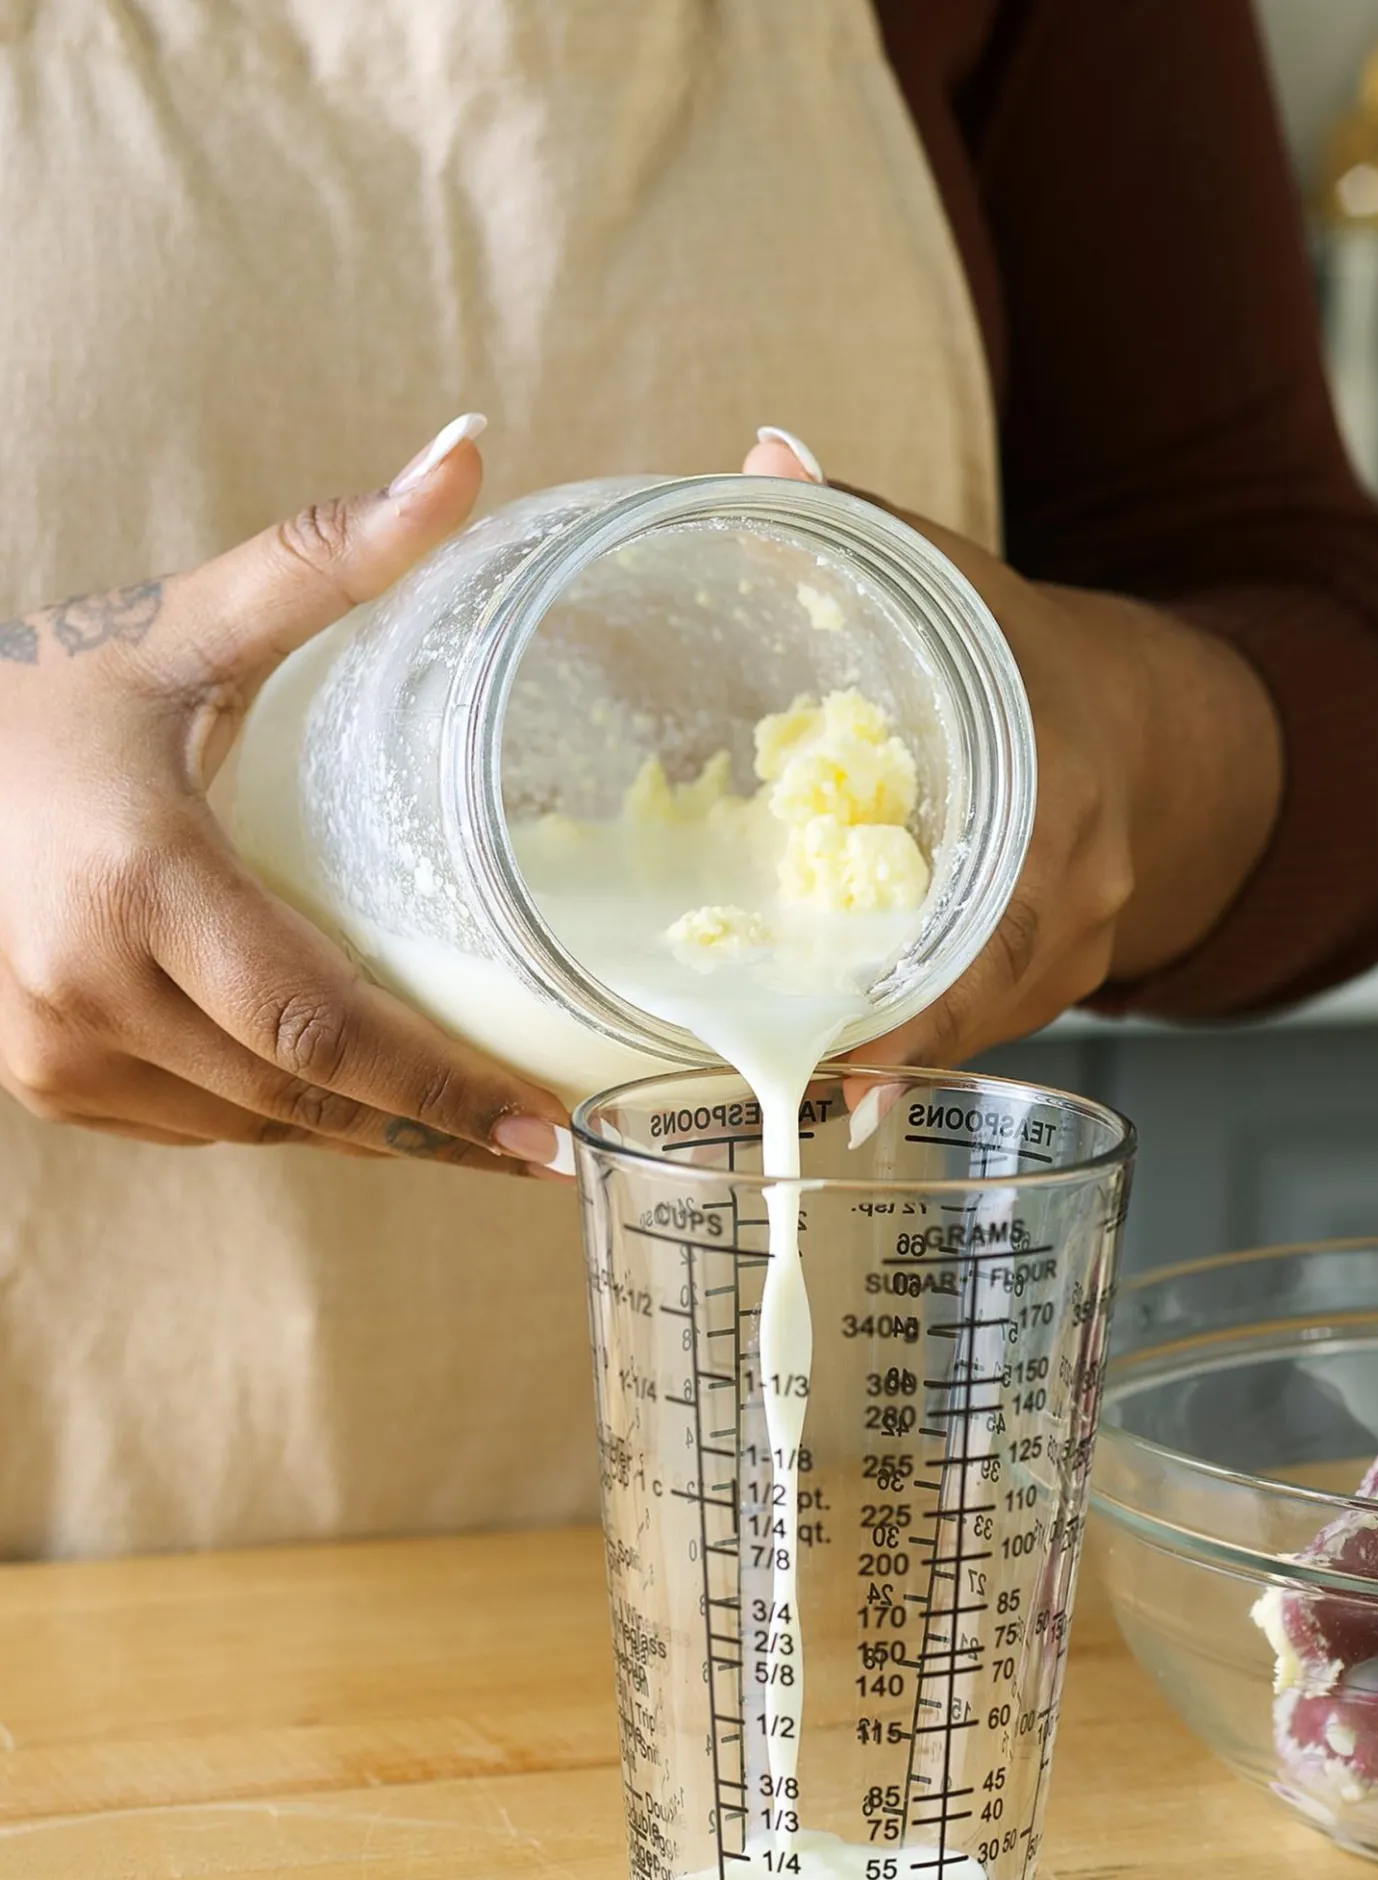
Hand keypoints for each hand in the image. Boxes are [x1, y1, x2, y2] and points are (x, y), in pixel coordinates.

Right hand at [0, 417, 571, 1171]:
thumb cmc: (35, 691)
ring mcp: (56, 1056)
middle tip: (544, 1146)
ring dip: (365, 1130)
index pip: (321, 1031)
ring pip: (258, 1127)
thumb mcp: (176, 623)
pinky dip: (284, 1117)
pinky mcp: (48, 1085)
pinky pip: (202, 1127)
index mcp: (138, 887)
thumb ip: (327, 554)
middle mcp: (87, 995)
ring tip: (471, 1123)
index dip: (439, 1091)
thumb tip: (468, 454)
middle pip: (304, 1098)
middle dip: (432, 1130)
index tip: (545, 1133)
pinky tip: (353, 1100)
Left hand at [743, 430, 1282, 1065]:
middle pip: (982, 1001)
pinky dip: (923, 1040)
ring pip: (983, 1023)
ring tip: (804, 1086)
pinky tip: (848, 1064)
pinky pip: (989, 1020)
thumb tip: (755, 454)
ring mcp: (1082, 945)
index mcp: (1060, 796)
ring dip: (898, 1054)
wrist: (1153, 719)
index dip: (926, 1003)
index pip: (999, 925)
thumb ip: (856, 525)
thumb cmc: (1037, 650)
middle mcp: (1084, 890)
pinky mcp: (1063, 974)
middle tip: (798, 1087)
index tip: (852, 1057)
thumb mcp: (956, 581)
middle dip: (890, 1050)